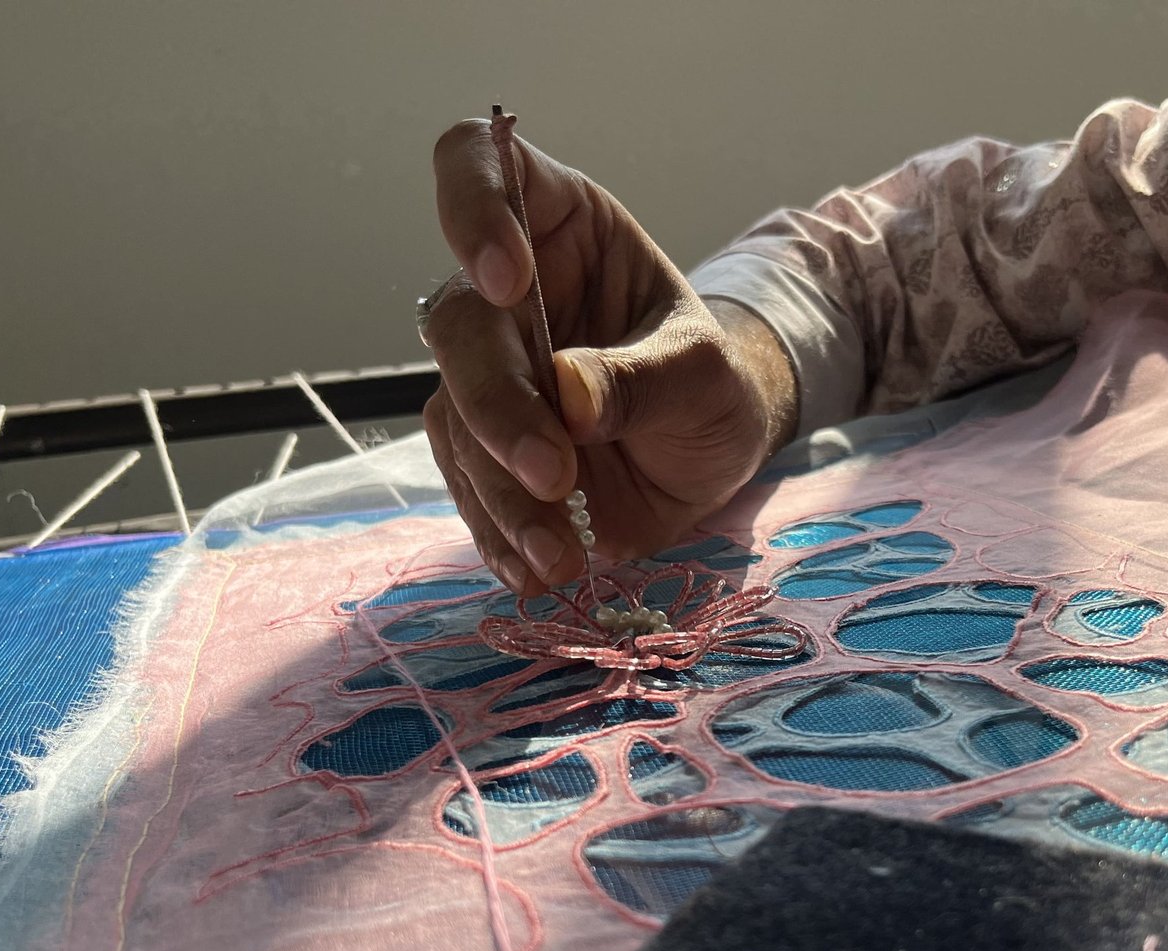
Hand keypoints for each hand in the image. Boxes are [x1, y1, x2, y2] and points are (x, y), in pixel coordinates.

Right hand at [423, 120, 797, 595]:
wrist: (712, 457)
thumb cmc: (712, 385)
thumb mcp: (704, 375)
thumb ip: (643, 379)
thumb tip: (566, 397)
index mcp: (559, 224)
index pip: (478, 164)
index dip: (473, 207)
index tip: (509, 277)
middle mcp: (505, 292)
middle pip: (458, 325)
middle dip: (500, 406)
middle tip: (554, 472)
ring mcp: (488, 372)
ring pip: (454, 418)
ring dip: (501, 493)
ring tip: (560, 551)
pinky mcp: (483, 449)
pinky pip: (466, 486)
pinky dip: (499, 533)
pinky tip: (536, 568)